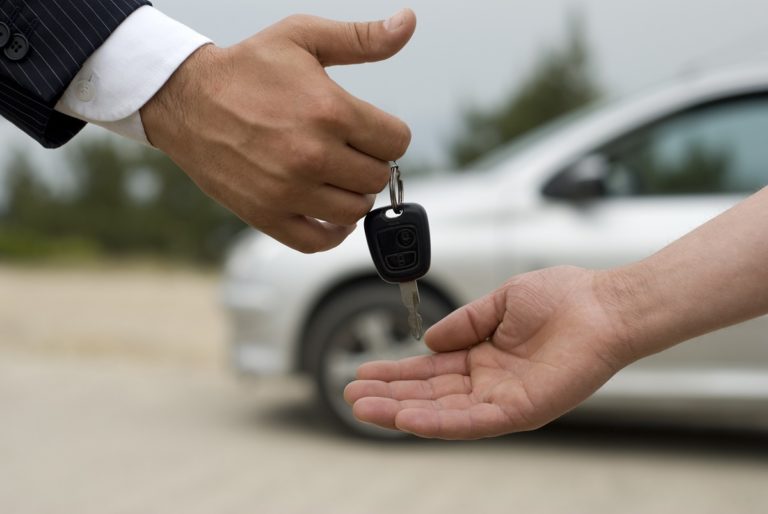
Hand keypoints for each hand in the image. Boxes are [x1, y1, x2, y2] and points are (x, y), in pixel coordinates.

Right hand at [141, 10, 415, 252]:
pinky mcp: (267, 215)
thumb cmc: (246, 68)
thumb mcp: (303, 38)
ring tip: (336, 175)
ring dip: (353, 194)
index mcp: (330, 111)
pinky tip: (328, 212)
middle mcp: (313, 156)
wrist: (185, 99)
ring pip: (354, 211)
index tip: (369, 130)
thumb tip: (407, 22)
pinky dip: (331, 232)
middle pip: (379, 177)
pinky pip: (318, 242)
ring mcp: (289, 190)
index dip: (388, 134)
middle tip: (349, 150)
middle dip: (370, 162)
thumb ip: (362, 37)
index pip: (396, 141)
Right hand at [344, 266, 633, 438]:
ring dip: (401, 411)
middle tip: (351, 394)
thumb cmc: (564, 297)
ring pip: (443, 412)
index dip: (396, 372)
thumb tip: (428, 341)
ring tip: (364, 408)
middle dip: (389, 395)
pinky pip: (473, 421)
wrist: (604, 304)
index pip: (430, 370)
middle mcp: (489, 382)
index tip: (363, 372)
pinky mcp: (521, 411)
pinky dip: (437, 422)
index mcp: (483, 355)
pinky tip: (406, 418)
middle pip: (429, 394)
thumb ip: (463, 323)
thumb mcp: (499, 301)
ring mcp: (504, 399)